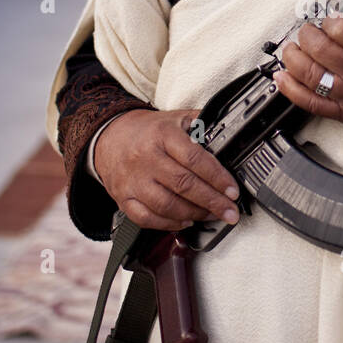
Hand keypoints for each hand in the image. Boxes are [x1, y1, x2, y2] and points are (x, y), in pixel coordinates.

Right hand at [93, 108, 240, 230]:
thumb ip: (202, 126)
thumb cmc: (148, 130)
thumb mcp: (176, 118)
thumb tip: (231, 135)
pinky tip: (185, 222)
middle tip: (230, 211)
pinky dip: (169, 224)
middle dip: (212, 202)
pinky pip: (147, 218)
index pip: (195, 159)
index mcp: (163, 135)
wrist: (110, 136)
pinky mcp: (123, 198)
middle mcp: (146, 158)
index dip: (217, 177)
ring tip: (211, 215)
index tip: (232, 190)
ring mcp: (133, 180)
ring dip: (194, 214)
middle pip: (183, 185)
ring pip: (167, 205)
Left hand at [275, 16, 342, 157]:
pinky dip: (291, 90)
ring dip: (293, 57)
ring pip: (308, 73)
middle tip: (308, 30)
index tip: (332, 18)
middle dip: (307, 33)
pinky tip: (281, 78)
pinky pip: (310, 103)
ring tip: (292, 48)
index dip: (331, 19)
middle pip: (318, 46)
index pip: (341, 27)